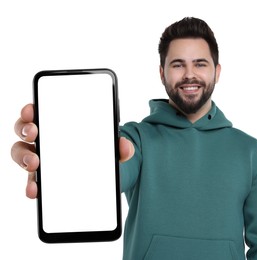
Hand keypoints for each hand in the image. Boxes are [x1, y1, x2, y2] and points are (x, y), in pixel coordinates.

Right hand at [11, 104, 134, 198]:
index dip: (31, 109)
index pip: (40, 112)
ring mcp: (41, 159)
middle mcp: (45, 140)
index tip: (32, 109)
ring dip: (24, 157)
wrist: (104, 177)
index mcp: (60, 125)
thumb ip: (121, 147)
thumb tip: (126, 146)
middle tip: (34, 133)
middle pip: (25, 130)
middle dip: (25, 129)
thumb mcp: (112, 148)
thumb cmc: (101, 153)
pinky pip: (31, 181)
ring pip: (22, 154)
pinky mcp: (43, 179)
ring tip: (34, 163)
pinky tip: (36, 191)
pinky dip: (31, 185)